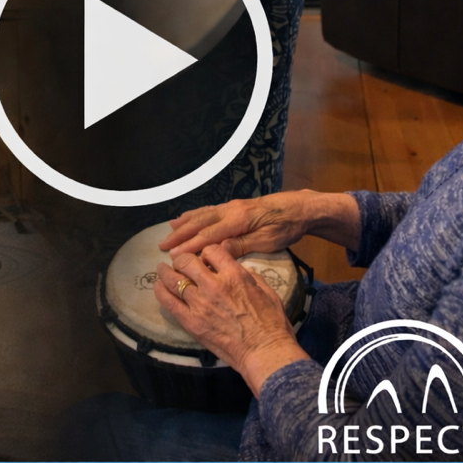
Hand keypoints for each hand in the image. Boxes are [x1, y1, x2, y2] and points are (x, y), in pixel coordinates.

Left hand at [155, 243, 308, 395]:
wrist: (264, 351)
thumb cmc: (271, 323)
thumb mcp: (266, 290)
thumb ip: (247, 275)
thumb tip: (235, 268)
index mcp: (235, 275)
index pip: (212, 250)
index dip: (207, 252)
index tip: (206, 258)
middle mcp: (214, 285)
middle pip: (187, 261)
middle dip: (183, 259)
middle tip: (181, 262)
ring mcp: (200, 304)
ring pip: (173, 279)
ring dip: (166, 272)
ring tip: (162, 270)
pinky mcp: (191, 322)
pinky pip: (169, 302)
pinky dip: (160, 291)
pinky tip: (158, 286)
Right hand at [159, 191, 322, 257]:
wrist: (300, 208)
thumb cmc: (286, 227)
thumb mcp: (267, 240)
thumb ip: (242, 245)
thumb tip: (217, 251)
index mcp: (238, 220)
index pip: (208, 235)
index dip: (190, 246)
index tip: (174, 256)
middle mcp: (231, 210)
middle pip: (200, 223)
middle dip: (180, 234)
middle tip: (162, 245)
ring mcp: (232, 206)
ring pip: (202, 214)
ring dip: (184, 223)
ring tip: (169, 229)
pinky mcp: (235, 206)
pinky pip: (209, 210)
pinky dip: (195, 214)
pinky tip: (188, 217)